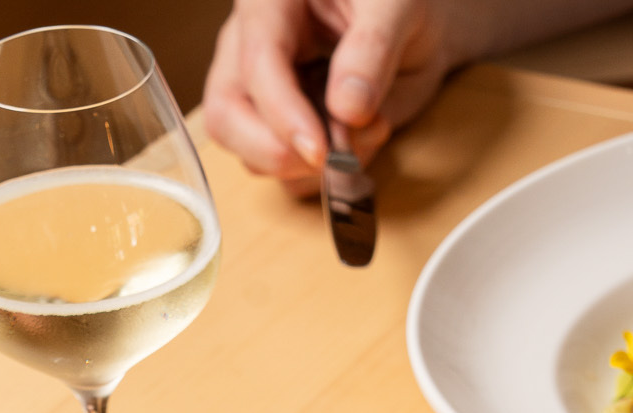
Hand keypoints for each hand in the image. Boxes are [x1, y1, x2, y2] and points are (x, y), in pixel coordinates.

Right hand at [202, 0, 470, 187]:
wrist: (405, 19)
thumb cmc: (394, 0)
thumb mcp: (397, 8)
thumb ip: (373, 50)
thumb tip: (347, 110)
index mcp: (271, 2)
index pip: (257, 64)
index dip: (284, 115)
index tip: (321, 152)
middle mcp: (250, 45)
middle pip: (226, 114)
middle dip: (275, 152)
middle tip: (331, 161)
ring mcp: (259, 89)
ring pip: (248, 150)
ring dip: (303, 167)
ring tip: (363, 135)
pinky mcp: (276, 124)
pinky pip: (279, 168)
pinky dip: (318, 174)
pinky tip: (357, 142)